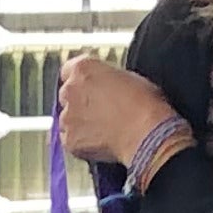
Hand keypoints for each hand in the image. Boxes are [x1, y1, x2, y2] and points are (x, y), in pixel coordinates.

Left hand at [60, 57, 174, 166]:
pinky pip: (71, 141)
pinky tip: (100, 142)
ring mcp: (68, 116)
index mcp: (83, 69)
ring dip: (80, 124)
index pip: (69, 70)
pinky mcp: (70, 140)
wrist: (146, 133)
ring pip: (68, 119)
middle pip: (67, 95)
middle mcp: (70, 90)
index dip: (82, 82)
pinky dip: (82, 143)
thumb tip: (107, 86)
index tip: (89, 89)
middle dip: (80, 103)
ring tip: (103, 130)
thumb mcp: (127, 76)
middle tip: (100, 112)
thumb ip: (107, 79)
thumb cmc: (143, 105)